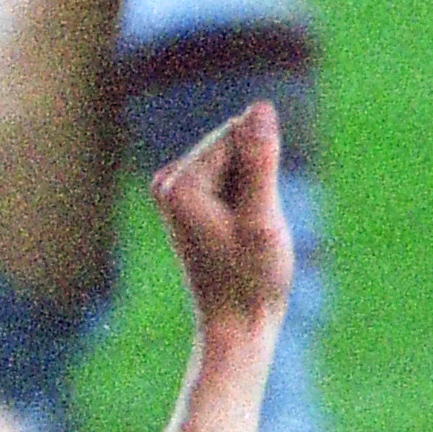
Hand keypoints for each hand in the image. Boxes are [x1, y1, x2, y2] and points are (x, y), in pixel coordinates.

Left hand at [152, 102, 291, 343]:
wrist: (236, 324)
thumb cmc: (251, 278)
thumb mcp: (262, 218)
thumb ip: (260, 161)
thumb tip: (261, 108)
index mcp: (178, 182)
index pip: (240, 134)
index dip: (265, 169)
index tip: (254, 216)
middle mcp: (167, 180)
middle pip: (236, 144)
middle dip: (259, 178)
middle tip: (252, 227)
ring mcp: (174, 190)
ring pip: (238, 160)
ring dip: (256, 190)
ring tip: (246, 232)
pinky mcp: (188, 199)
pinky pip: (233, 177)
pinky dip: (249, 198)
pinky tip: (241, 232)